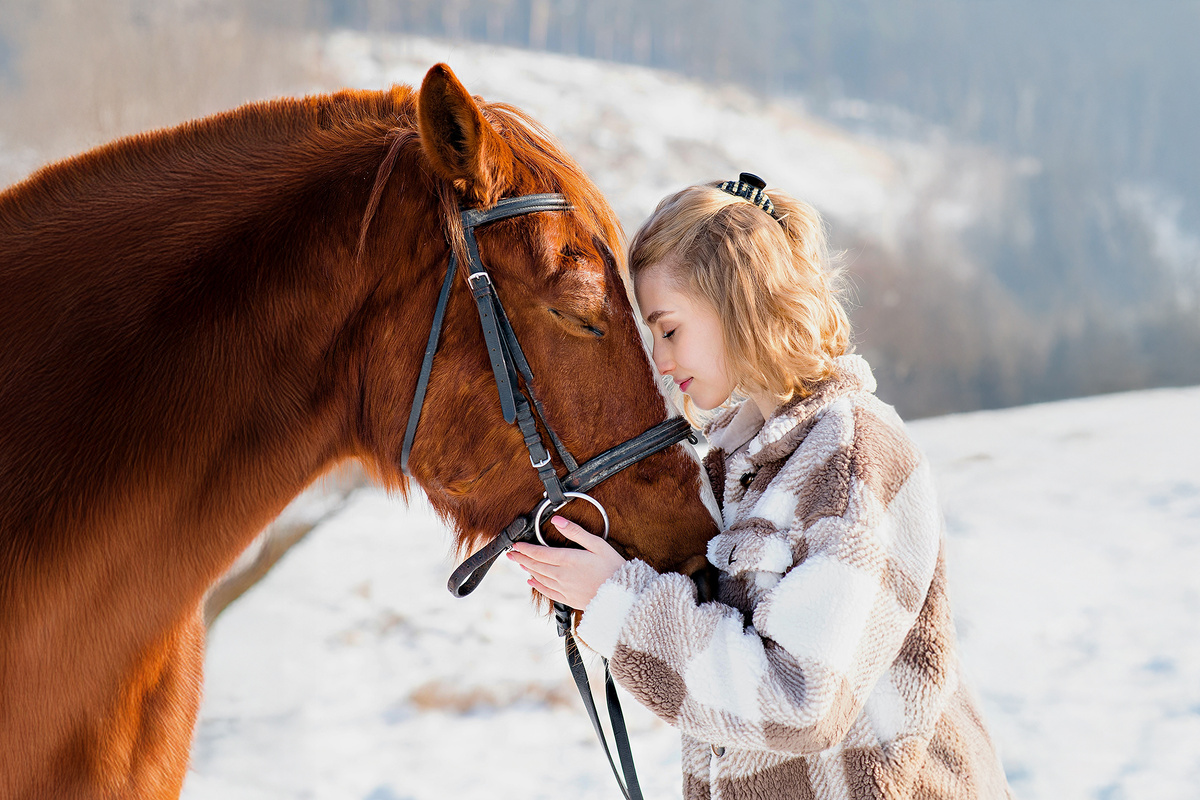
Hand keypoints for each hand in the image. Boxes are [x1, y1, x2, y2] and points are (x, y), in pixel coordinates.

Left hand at [507, 515, 626, 608]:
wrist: (623, 597)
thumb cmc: (613, 568)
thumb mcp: (597, 544)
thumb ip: (575, 532)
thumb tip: (557, 520)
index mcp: (568, 559)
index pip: (539, 553)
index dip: (525, 548)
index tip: (516, 544)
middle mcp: (562, 575)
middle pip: (536, 565)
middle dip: (521, 558)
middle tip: (510, 553)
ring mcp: (564, 589)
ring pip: (540, 578)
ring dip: (528, 569)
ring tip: (519, 563)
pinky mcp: (569, 599)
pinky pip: (548, 592)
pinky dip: (537, 585)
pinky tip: (532, 581)